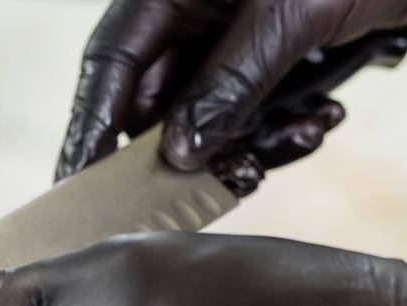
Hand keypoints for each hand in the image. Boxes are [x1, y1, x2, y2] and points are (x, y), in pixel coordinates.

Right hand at [56, 0, 406, 182]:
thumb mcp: (293, 13)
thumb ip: (228, 82)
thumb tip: (179, 150)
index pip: (110, 64)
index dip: (92, 129)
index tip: (80, 186)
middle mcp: (195, 7)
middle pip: (160, 100)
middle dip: (197, 147)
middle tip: (233, 178)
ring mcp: (235, 29)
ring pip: (211, 114)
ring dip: (256, 139)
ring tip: (308, 132)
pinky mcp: (276, 48)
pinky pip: (257, 107)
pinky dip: (287, 124)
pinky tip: (326, 114)